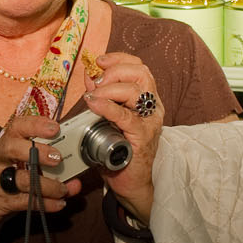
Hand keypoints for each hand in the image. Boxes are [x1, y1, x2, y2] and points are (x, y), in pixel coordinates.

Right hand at [0, 114, 78, 235]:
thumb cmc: (1, 180)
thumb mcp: (17, 168)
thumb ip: (47, 170)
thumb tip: (76, 179)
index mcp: (4, 146)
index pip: (16, 127)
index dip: (35, 124)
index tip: (54, 127)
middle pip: (11, 148)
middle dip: (36, 151)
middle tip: (56, 158)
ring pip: (21, 180)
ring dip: (47, 185)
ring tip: (63, 189)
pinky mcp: (0, 202)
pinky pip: (25, 202)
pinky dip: (45, 204)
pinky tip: (58, 204)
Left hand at [78, 52, 161, 220]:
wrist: (130, 183)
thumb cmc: (118, 151)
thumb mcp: (108, 118)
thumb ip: (101, 97)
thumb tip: (89, 76)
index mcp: (147, 99)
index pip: (139, 67)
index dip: (119, 59)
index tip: (99, 61)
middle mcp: (153, 107)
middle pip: (141, 73)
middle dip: (115, 71)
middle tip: (96, 82)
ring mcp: (150, 122)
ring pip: (135, 90)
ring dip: (109, 88)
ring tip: (93, 97)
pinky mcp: (142, 137)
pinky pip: (125, 116)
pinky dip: (107, 106)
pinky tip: (93, 104)